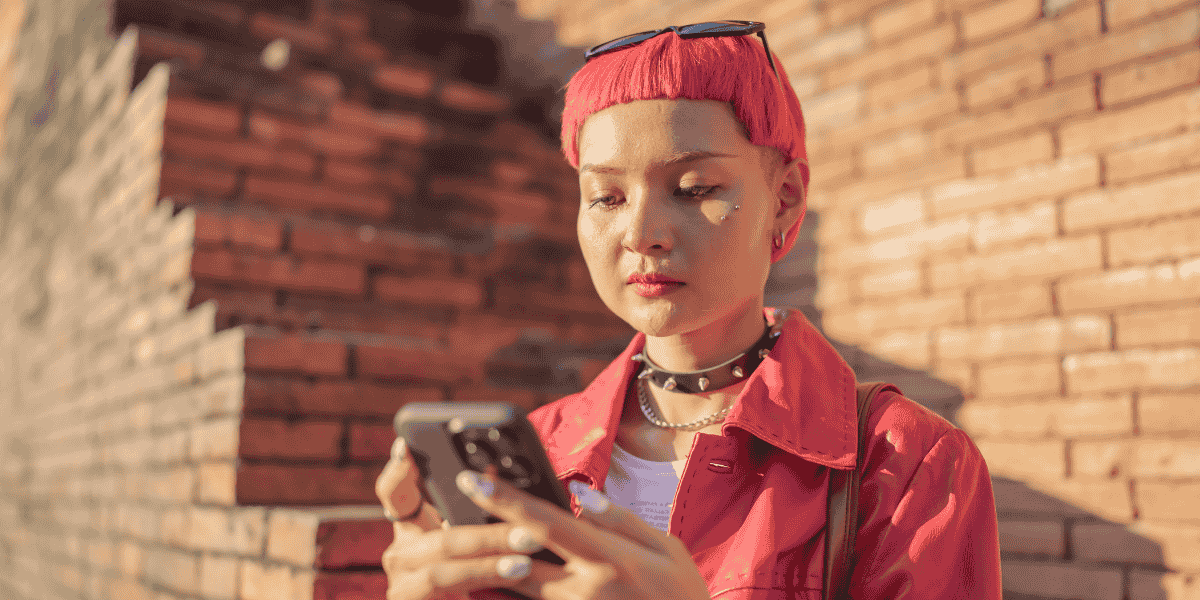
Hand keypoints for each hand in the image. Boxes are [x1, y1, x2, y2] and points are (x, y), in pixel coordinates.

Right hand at [376, 437, 545, 599]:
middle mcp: (400, 552)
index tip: (405, 447)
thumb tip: (496, 474)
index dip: (397, 472)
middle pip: (440, 538)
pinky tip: (511, 583)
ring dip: (488, 566)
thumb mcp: (474, 541)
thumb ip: (479, 511)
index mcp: (413, 527)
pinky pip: (445, 594)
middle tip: (528, 534)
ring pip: (442, 570)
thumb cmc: (469, 575)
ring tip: (524, 564)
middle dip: (488, 536)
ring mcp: (402, 583)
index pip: (395, 493)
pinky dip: (481, 588)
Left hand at [452, 469, 712, 599]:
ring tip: (457, 544)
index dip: (506, 499)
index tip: (472, 479)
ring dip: (483, 568)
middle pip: (516, 557)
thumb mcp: (666, 548)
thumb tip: (581, 492)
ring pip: (515, 590)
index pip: (546, 521)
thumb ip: (620, 520)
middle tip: (445, 511)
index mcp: (608, 557)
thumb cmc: (683, 595)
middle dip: (481, 532)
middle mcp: (585, 589)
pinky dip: (504, 596)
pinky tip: (483, 584)